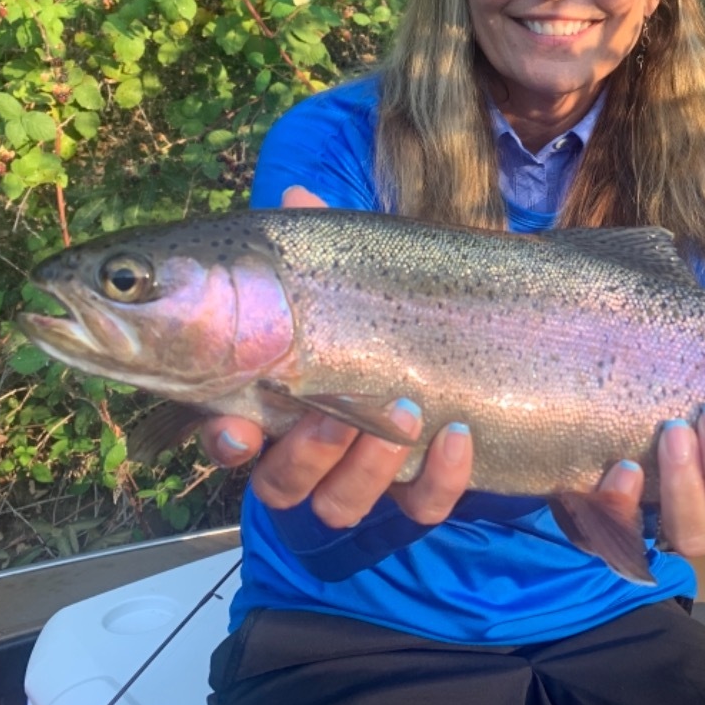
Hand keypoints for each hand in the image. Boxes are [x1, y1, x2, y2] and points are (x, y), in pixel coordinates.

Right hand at [198, 186, 474, 526]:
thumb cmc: (382, 308)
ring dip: (366, 468)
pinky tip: (459, 434)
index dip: (225, 441)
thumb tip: (297, 196)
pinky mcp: (424, 488)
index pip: (230, 434)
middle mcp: (313, 450)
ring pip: (340, 504)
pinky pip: (421, 507)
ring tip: (405, 414)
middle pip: (281, 484)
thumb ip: (319, 243)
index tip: (238, 428)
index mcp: (280, 400)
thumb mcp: (351, 271)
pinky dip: (440, 479)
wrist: (479, 343)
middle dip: (304, 455)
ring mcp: (368, 476)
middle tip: (334, 414)